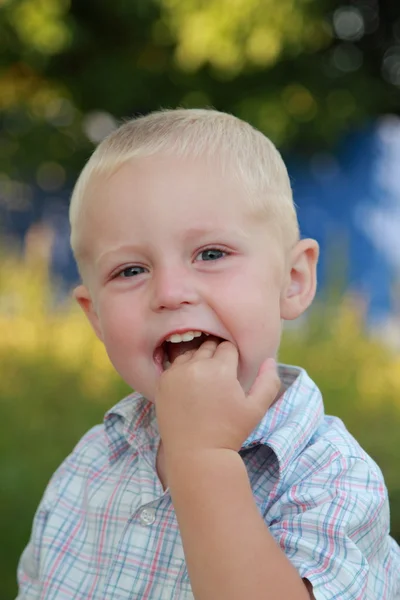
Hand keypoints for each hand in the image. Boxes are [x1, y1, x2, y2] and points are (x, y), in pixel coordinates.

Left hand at [154, 340, 280, 456]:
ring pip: (192, 353)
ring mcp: (176, 373)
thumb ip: (268, 381)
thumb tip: (269, 359)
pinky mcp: (163, 381)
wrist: (196, 454)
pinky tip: (190, 389)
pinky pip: (176, 365)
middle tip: (219, 380)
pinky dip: (184, 371)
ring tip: (205, 384)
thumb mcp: (256, 409)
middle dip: (216, 358)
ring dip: (199, 361)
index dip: (233, 360)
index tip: (232, 376)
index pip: (228, 347)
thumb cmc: (230, 432)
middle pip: (209, 347)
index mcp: (220, 369)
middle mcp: (196, 365)